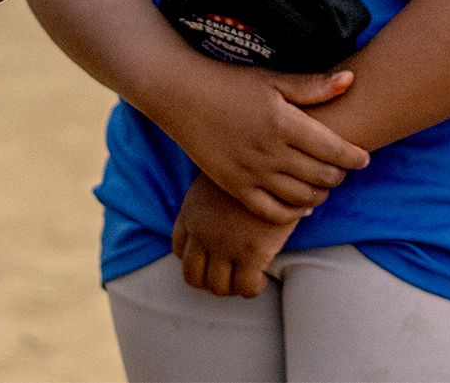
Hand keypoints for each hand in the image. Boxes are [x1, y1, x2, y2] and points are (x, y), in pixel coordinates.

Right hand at [147, 59, 369, 222]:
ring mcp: (251, 172)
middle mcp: (270, 151)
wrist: (182, 95)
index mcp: (283, 122)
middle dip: (340, 175)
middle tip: (345, 170)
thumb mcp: (272, 79)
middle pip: (320, 175)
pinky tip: (302, 205)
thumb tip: (351, 80)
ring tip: (326, 185)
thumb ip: (313, 86)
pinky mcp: (234, 187)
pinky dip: (293, 213)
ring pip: (300, 197)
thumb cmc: (230, 82)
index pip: (332, 149)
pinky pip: (271, 212)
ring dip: (321, 195)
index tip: (364, 158)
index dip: (354, 157)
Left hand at [173, 172, 299, 299]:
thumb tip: (221, 211)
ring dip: (232, 288)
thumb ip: (211, 198)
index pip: (179, 250)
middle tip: (229, 277)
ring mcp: (224, 245)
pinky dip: (252, 288)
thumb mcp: (217, 177)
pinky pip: (246, 287)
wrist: (269, 160)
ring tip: (246, 279)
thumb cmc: (247, 164)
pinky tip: (262, 278)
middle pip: (193, 276)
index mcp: (190, 214)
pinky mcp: (251, 253)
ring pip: (218, 287)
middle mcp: (201, 233)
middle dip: (210, 281)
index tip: (212, 258)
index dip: (196, 259)